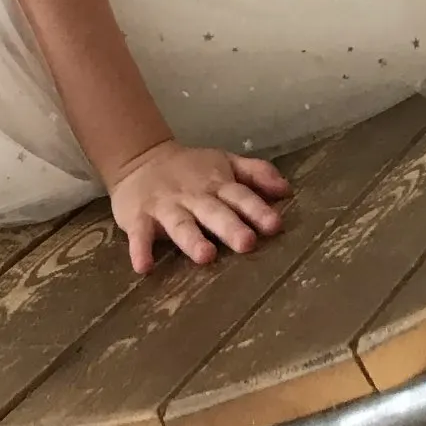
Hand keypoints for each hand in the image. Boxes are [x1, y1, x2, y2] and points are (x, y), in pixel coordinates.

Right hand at [108, 140, 289, 272]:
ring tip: (205, 256)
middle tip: (247, 243)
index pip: (240, 196)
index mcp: (217, 185)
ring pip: (181, 224)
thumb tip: (286, 190)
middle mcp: (193, 197)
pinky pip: (139, 235)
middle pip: (213, 212)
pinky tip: (143, 266)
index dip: (256, 210)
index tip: (274, 225)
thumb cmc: (191, 170)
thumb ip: (255, 173)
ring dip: (192, 240)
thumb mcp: (224, 163)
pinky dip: (140, 249)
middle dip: (229, 227)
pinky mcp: (139, 218)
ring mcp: (165, 207)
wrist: (139, 159)